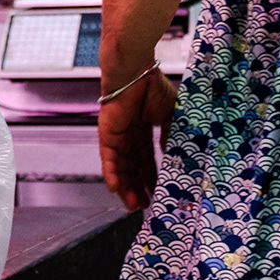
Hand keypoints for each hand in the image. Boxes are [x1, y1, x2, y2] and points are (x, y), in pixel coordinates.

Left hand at [98, 68, 177, 212]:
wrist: (137, 73)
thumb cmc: (153, 88)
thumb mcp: (170, 117)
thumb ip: (170, 137)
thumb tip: (172, 157)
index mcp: (144, 129)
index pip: (147, 159)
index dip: (152, 176)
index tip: (158, 193)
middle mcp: (129, 136)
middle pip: (133, 168)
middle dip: (139, 187)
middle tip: (146, 206)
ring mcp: (117, 136)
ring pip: (121, 168)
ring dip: (126, 187)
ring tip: (134, 205)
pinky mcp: (106, 135)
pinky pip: (108, 159)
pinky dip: (111, 175)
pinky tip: (116, 190)